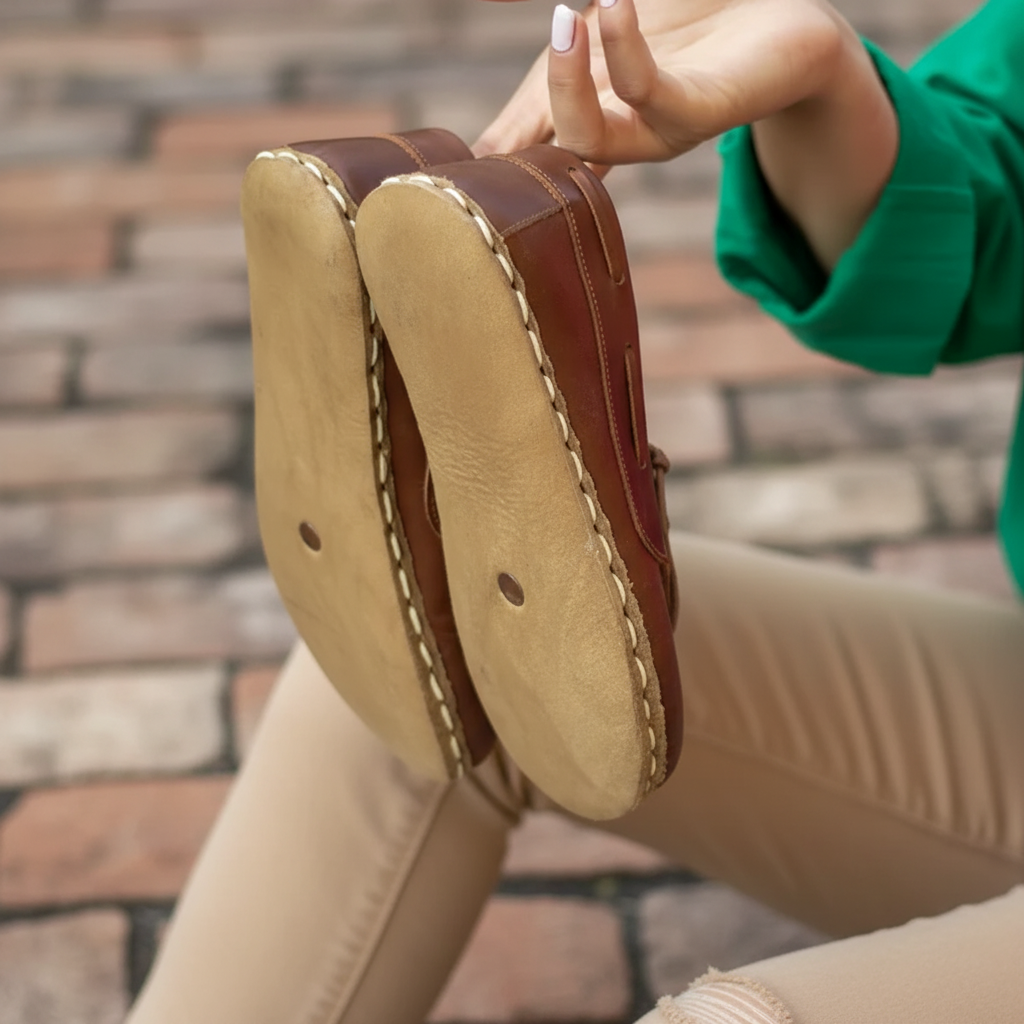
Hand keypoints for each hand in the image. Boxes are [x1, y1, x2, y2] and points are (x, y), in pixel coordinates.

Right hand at [474, 0, 852, 163]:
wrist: (778, 15)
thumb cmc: (686, 24)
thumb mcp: (599, 45)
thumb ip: (551, 76)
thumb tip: (486, 137)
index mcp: (588, 119)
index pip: (524, 147)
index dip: (491, 149)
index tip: (454, 154)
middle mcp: (619, 135)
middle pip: (546, 153)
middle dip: (516, 131)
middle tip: (507, 87)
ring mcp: (657, 130)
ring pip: (588, 137)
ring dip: (563, 84)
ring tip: (565, 20)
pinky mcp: (700, 110)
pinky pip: (645, 91)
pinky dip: (619, 48)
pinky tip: (608, 6)